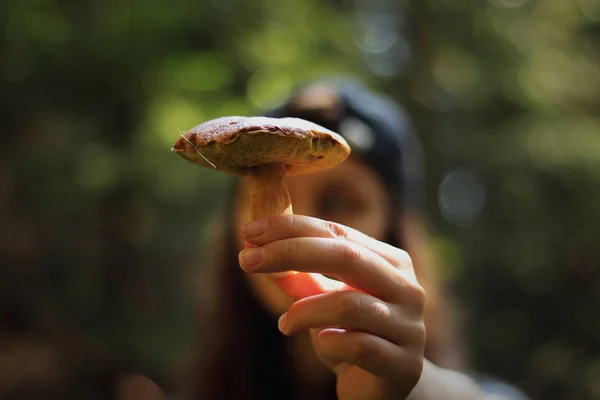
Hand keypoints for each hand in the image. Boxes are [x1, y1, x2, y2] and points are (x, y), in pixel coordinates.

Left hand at [239, 215, 425, 399]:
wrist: (382, 391)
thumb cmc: (349, 337)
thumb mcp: (321, 302)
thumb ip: (299, 276)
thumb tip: (255, 247)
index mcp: (390, 262)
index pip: (337, 232)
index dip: (291, 228)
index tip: (249, 230)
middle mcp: (406, 288)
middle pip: (346, 255)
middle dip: (290, 252)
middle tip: (247, 260)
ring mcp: (410, 327)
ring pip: (348, 304)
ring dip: (304, 310)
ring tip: (285, 323)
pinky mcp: (404, 365)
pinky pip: (359, 346)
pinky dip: (329, 342)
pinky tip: (321, 344)